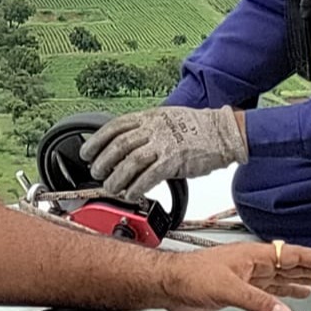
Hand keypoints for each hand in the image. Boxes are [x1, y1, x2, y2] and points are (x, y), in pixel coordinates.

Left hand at [81, 106, 248, 198]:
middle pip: (118, 145)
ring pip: (130, 162)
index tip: (87, 152)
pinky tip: (131, 194)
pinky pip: (149, 176)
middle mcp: (154, 128)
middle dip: (103, 161)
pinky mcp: (174, 161)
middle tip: (96, 173)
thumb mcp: (167, 118)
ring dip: (116, 177)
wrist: (224, 132)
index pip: (115, 126)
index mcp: (150, 116)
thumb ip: (148, 128)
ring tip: (111, 187)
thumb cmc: (198, 128)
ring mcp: (164, 144)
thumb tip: (128, 143)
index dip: (97, 140)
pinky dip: (136, 186)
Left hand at [159, 242, 310, 310]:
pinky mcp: (245, 288)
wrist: (171, 283)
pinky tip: (301, 295)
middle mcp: (257, 263)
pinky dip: (291, 292)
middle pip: (299, 265)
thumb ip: (258, 302)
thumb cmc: (192, 274)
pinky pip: (276, 289)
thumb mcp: (228, 289)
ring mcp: (252, 275)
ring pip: (290, 276)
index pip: (297, 256)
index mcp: (256, 256)